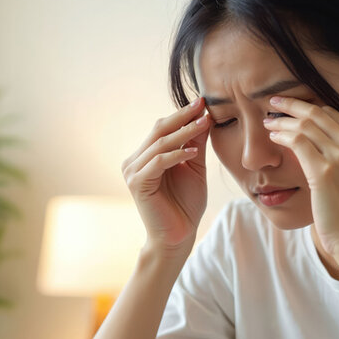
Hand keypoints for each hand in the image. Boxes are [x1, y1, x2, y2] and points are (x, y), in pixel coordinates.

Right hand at [121, 98, 211, 257]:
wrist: (178, 236)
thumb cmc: (185, 205)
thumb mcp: (195, 168)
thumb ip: (196, 144)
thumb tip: (204, 116)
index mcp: (146, 156)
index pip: (163, 128)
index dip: (182, 114)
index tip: (203, 102)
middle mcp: (135, 160)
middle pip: (159, 130)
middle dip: (182, 117)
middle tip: (202, 105)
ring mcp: (133, 171)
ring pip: (160, 144)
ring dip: (184, 133)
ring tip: (204, 124)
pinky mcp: (137, 183)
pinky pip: (158, 162)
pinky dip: (176, 155)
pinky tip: (192, 152)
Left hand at [263, 96, 338, 255]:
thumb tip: (314, 140)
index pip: (332, 113)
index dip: (308, 107)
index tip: (291, 107)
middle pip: (318, 112)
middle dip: (292, 105)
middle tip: (273, 101)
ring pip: (305, 124)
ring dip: (282, 120)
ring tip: (267, 121)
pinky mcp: (325, 171)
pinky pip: (297, 142)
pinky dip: (282, 135)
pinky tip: (272, 136)